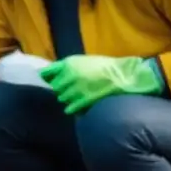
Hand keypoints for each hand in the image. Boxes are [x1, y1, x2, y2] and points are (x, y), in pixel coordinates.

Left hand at [40, 55, 163, 114]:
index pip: (47, 72)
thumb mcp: (83, 61)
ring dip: (68, 99)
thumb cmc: (104, 67)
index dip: (47, 78)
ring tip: (78, 97)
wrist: (124, 75)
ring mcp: (77, 88)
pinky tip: (79, 107)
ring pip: (62, 99)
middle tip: (70, 90)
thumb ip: (65, 67)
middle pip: (55, 88)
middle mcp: (70, 75)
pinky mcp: (84, 100)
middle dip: (61, 90)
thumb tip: (46, 74)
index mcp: (69, 63)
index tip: (48, 81)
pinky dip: (73, 109)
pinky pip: (70, 108)